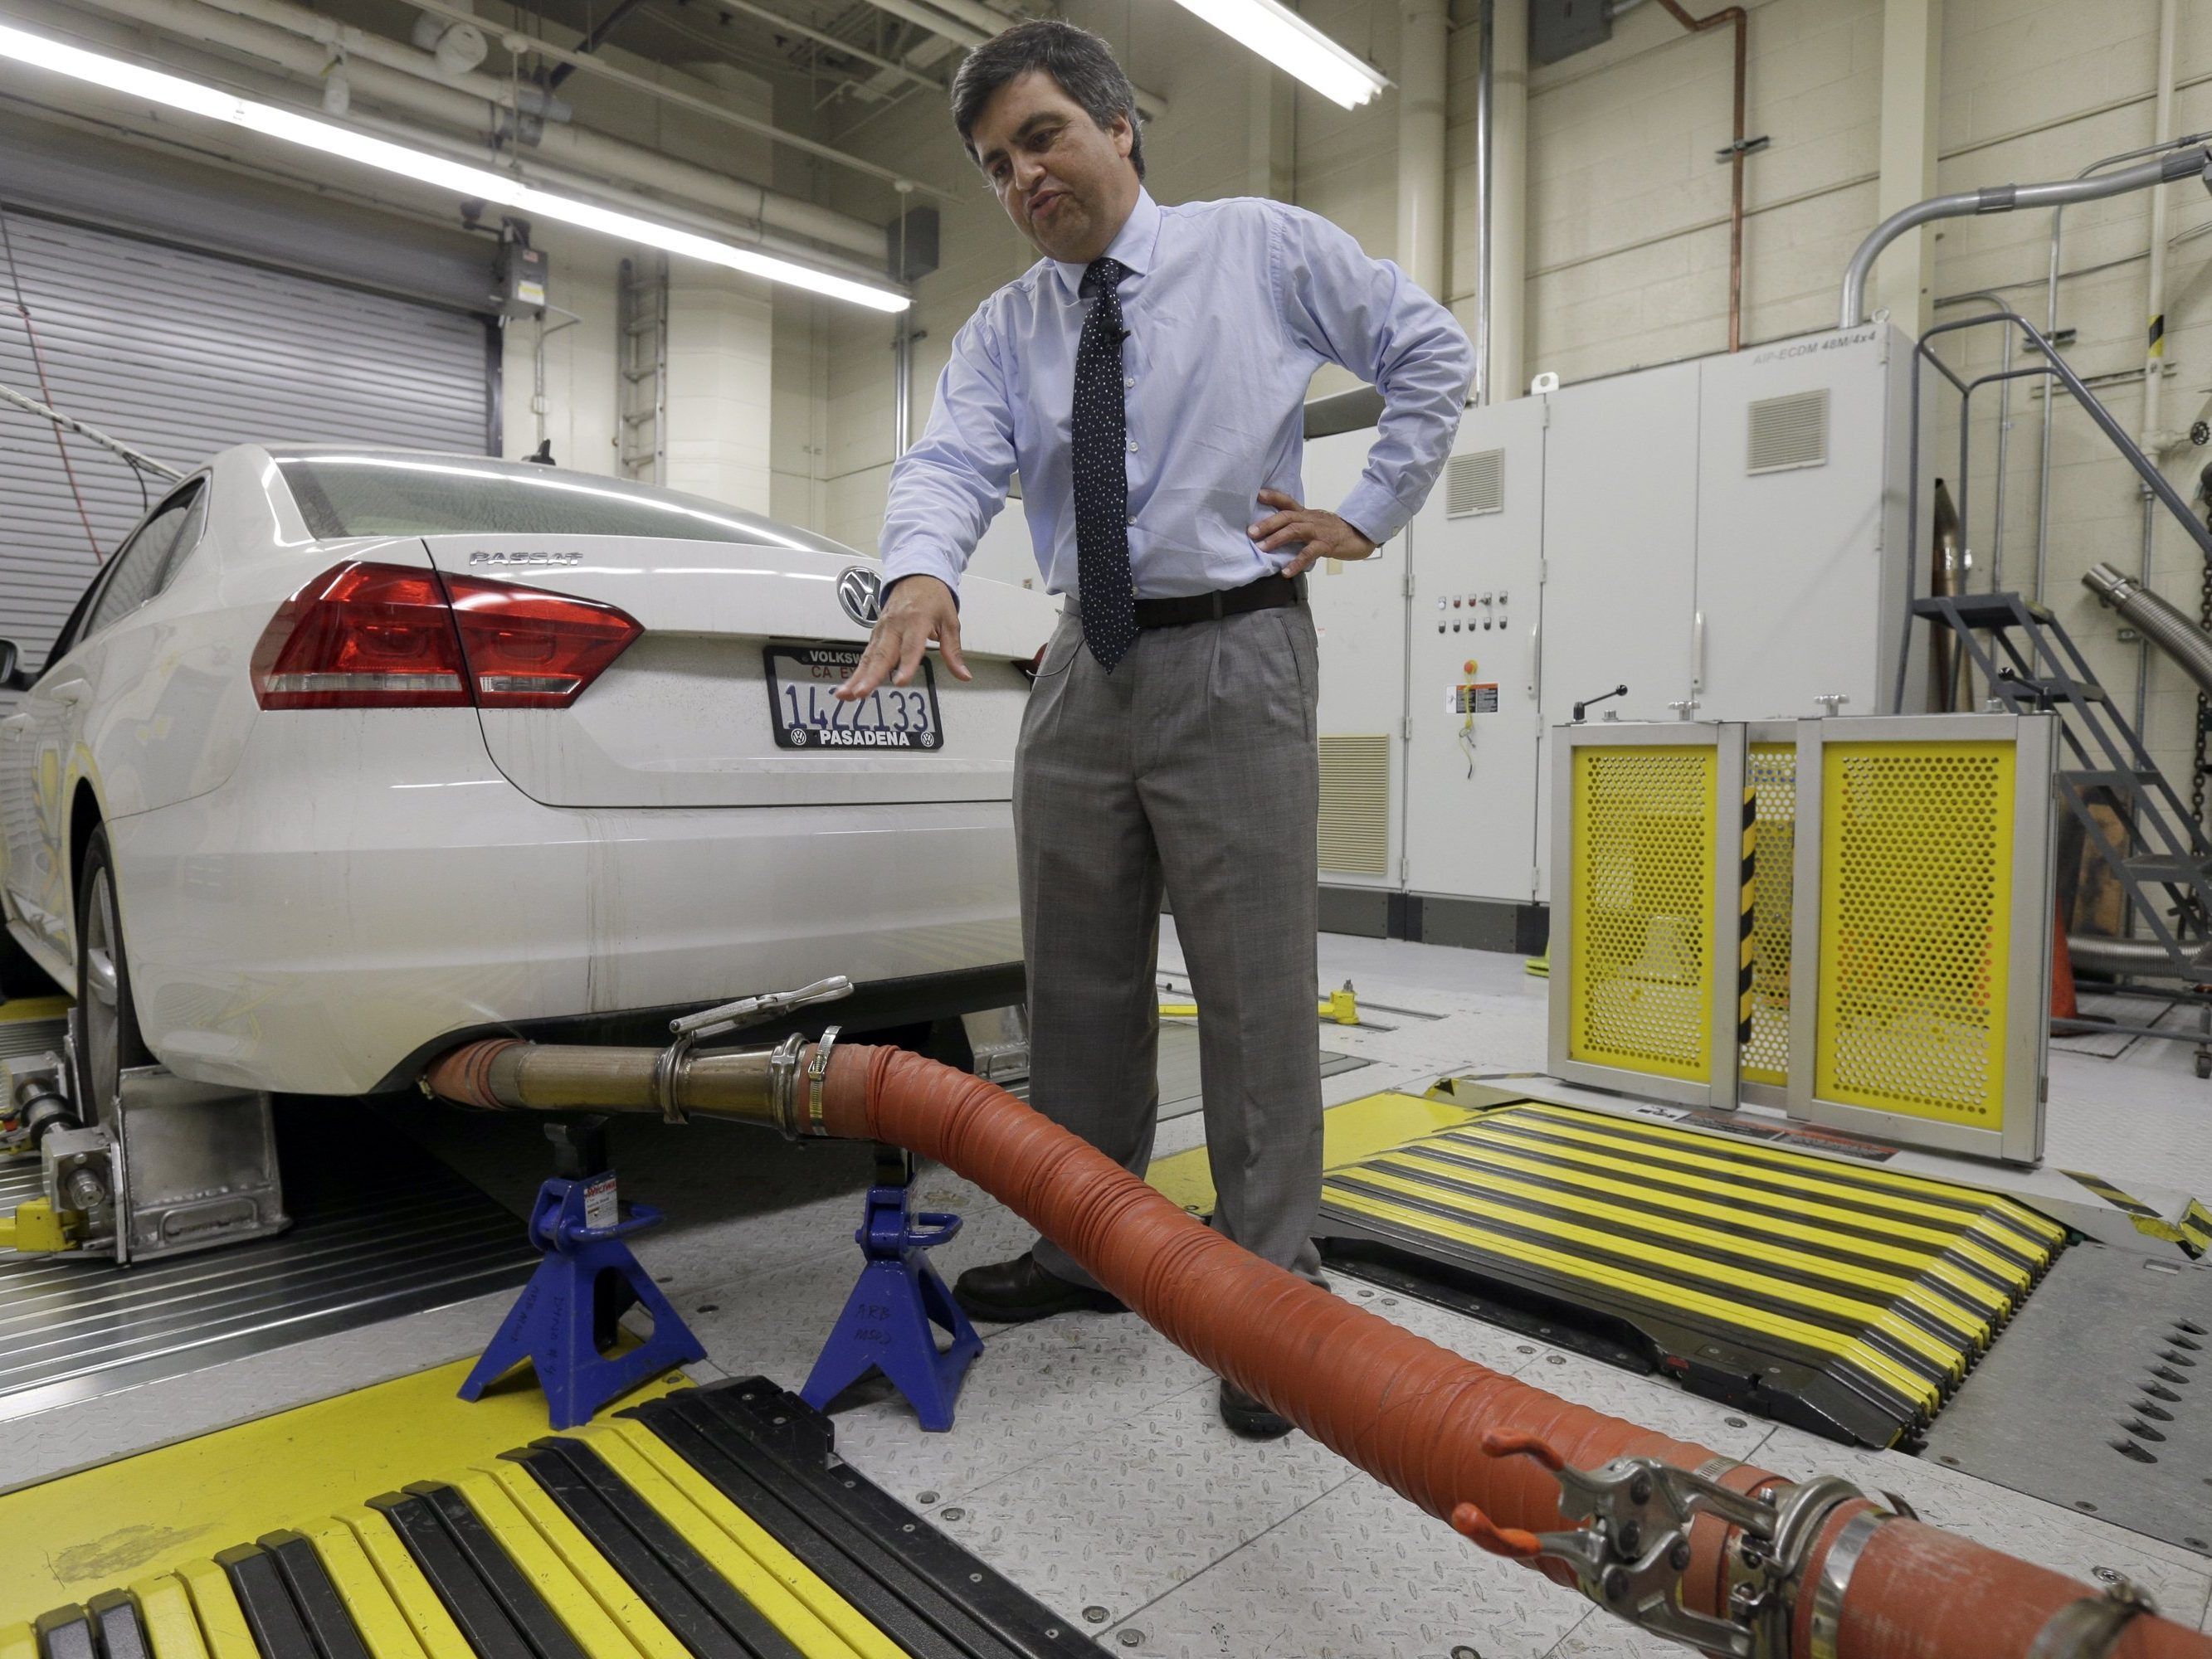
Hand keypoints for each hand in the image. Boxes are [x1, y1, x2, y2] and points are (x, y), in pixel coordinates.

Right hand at [835, 575, 970, 699]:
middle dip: (871, 676)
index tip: (900, 681)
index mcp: (917, 621)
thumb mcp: (950, 622)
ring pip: (869, 656)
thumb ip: (953, 652)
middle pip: (882, 654)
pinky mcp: (876, 633)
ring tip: (846, 695)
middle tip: (861, 693)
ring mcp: (883, 629)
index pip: (911, 647)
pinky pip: (866, 654)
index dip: (906, 665)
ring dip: (857, 677)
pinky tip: (849, 687)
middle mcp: (896, 626)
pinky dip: (857, 671)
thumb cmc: (933, 598)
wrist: (916, 575)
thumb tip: (963, 675)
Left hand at [1247, 490, 1377, 577]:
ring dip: (1276, 539)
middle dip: (1268, 523)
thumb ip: (1299, 525)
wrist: (1360, 536)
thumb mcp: (1315, 523)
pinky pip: (1309, 553)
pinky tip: (1286, 571)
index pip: (1288, 502)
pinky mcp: (1326, 545)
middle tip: (1251, 532)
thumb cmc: (1335, 531)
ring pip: (1295, 531)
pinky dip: (1296, 563)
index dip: (1273, 497)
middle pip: (1287, 516)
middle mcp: (1310, 519)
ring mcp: (1318, 531)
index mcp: (1307, 514)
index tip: (1258, 494)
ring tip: (1262, 548)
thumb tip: (1275, 533)